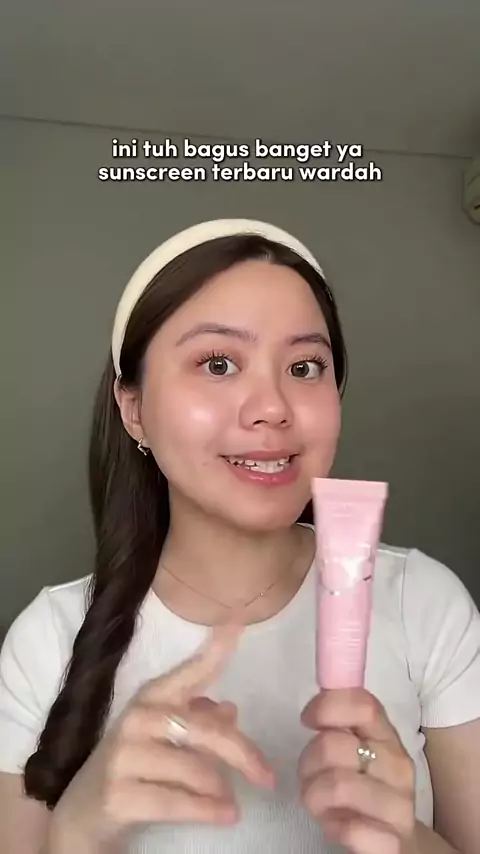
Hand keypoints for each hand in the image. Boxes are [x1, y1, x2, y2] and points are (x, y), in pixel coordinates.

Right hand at [52, 621, 274, 847]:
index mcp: (151, 698)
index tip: (238, 622)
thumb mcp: (163, 739)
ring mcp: (124, 755)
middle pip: (202, 729)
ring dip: (219, 788)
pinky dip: (206, 810)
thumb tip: (230, 710)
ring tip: (232, 800)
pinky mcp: (118, 794)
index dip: (215, 649)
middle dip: (241, 753)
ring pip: (192, 768)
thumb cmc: (133, 766)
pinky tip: (226, 815)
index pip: (189, 671)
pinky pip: (176, 801)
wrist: (82, 814)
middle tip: (268, 776)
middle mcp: (137, 718)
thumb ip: (197, 721)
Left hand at [298, 688, 415, 853]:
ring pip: (335, 786)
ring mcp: (399, 805)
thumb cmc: (366, 787)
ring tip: (320, 802)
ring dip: (314, 796)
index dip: (326, 707)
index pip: (362, 705)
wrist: (398, 841)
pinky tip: (337, 825)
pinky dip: (333, 826)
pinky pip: (349, 829)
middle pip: (333, 745)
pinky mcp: (393, 842)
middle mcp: (398, 766)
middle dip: (308, 762)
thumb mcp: (357, 749)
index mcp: (387, 736)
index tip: (307, 720)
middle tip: (310, 775)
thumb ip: (341, 723)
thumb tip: (318, 698)